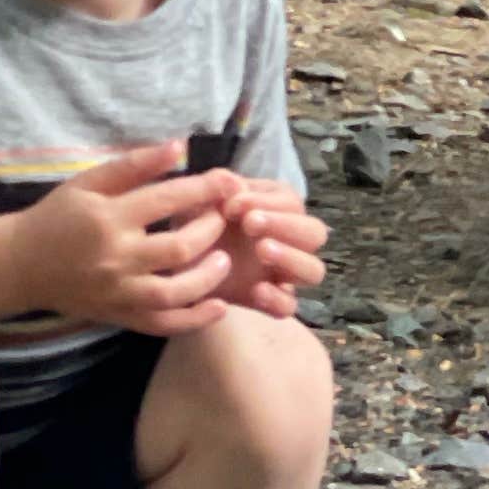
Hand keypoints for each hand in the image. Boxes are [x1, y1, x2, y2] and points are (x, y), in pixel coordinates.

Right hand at [8, 144, 236, 332]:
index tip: (230, 183)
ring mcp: (118, 292)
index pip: (168, 200)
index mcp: (109, 218)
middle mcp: (116, 257)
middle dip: (211, 229)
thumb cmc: (58, 216)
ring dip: (209, 277)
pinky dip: (194, 320)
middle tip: (224, 217)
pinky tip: (219, 307)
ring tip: (224, 259)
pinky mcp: (119, 316)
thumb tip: (180, 146)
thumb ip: (135, 164)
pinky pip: (162, 324)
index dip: (206, 190)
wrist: (20, 264)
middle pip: (180, 248)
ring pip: (175, 292)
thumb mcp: (88, 182)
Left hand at [200, 176, 327, 320]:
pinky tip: (256, 290)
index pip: (291, 201)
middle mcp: (287, 240)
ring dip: (292, 257)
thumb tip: (233, 182)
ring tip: (261, 250)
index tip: (231, 205)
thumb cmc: (192, 227)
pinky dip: (277, 299)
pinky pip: (289, 306)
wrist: (173, 268)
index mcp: (275, 210)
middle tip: (250, 224)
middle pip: (314, 232)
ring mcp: (282, 273)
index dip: (267, 201)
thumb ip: (215, 190)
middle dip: (285, 224)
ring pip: (313, 270)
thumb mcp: (196, 204)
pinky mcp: (269, 301)